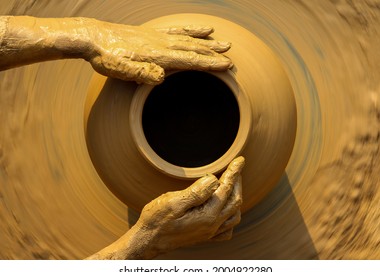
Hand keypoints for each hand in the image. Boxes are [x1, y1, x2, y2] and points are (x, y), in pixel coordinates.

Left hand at [86, 21, 232, 83]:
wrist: (93, 37)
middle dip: (214, 54)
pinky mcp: (154, 33)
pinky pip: (178, 30)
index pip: (189, 60)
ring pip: (190, 39)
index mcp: (157, 55)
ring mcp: (159, 37)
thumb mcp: (119, 70)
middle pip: (194, 49)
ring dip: (208, 42)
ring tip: (224, 42)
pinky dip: (192, 30)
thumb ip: (140, 73)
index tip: (227, 65)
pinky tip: (201, 29)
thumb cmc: (106, 57)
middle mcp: (162, 43)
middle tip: (232, 57)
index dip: (209, 64)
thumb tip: (161, 78)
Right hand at [134, 156, 243, 257]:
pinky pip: (227, 229)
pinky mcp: (204, 236)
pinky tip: (225, 209)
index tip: (240, 160)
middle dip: (237, 182)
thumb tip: (214, 180)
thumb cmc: (156, 220)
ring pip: (234, 215)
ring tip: (231, 184)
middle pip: (235, 201)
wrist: (147, 241)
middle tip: (235, 167)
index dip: (234, 172)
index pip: (227, 189)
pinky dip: (231, 216)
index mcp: (208, 216)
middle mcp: (213, 226)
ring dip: (235, 197)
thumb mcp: (173, 202)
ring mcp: (210, 233)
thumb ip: (196, 192)